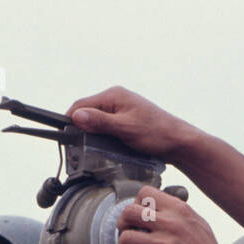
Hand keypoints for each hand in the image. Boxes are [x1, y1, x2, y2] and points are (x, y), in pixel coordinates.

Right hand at [66, 87, 193, 160]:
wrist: (178, 142)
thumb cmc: (156, 133)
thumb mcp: (125, 129)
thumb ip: (100, 122)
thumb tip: (77, 116)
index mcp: (113, 95)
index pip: (82, 105)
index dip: (70, 120)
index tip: (65, 138)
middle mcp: (115, 98)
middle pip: (87, 112)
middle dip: (81, 128)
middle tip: (77, 147)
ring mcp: (121, 108)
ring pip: (96, 120)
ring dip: (92, 132)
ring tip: (91, 148)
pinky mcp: (125, 119)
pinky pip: (106, 125)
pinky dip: (102, 135)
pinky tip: (104, 145)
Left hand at [115, 187, 226, 243]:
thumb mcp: (196, 221)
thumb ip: (176, 211)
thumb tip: (154, 205)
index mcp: (179, 209)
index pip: (144, 192)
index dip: (135, 204)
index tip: (138, 218)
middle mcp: (171, 224)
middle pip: (128, 212)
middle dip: (122, 224)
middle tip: (127, 233)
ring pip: (127, 239)